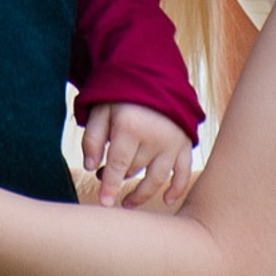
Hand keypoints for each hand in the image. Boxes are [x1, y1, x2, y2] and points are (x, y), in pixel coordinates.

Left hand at [79, 101, 193, 209]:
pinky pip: (183, 172)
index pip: (118, 165)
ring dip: (143, 193)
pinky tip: (166, 200)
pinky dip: (177, 188)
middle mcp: (154, 137)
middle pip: (134, 171)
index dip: (110, 186)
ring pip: (157, 178)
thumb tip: (91, 168)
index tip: (104, 203)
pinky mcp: (185, 142)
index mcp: (131, 126)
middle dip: (118, 179)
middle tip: (103, 177)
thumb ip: (93, 138)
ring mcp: (172, 141)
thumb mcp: (101, 108)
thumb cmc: (122, 92)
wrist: (154, 72)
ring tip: (128, 203)